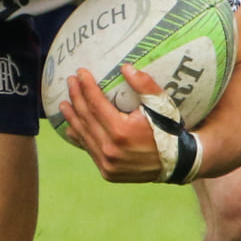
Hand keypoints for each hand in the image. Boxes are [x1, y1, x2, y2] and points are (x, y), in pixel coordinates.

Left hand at [56, 65, 175, 182]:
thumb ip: (144, 85)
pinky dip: (79, 137)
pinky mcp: (107, 172)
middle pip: (86, 118)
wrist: (176, 163)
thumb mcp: (161, 105)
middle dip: (76, 97)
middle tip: (70, 81)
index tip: (80, 73)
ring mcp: (107, 163)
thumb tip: (125, 67)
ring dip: (72, 118)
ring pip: (84, 136)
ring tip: (64, 104)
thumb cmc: (168, 130)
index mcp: (121, 131)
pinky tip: (71, 127)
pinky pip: (89, 150)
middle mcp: (110, 149)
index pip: (96, 104)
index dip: (87, 87)